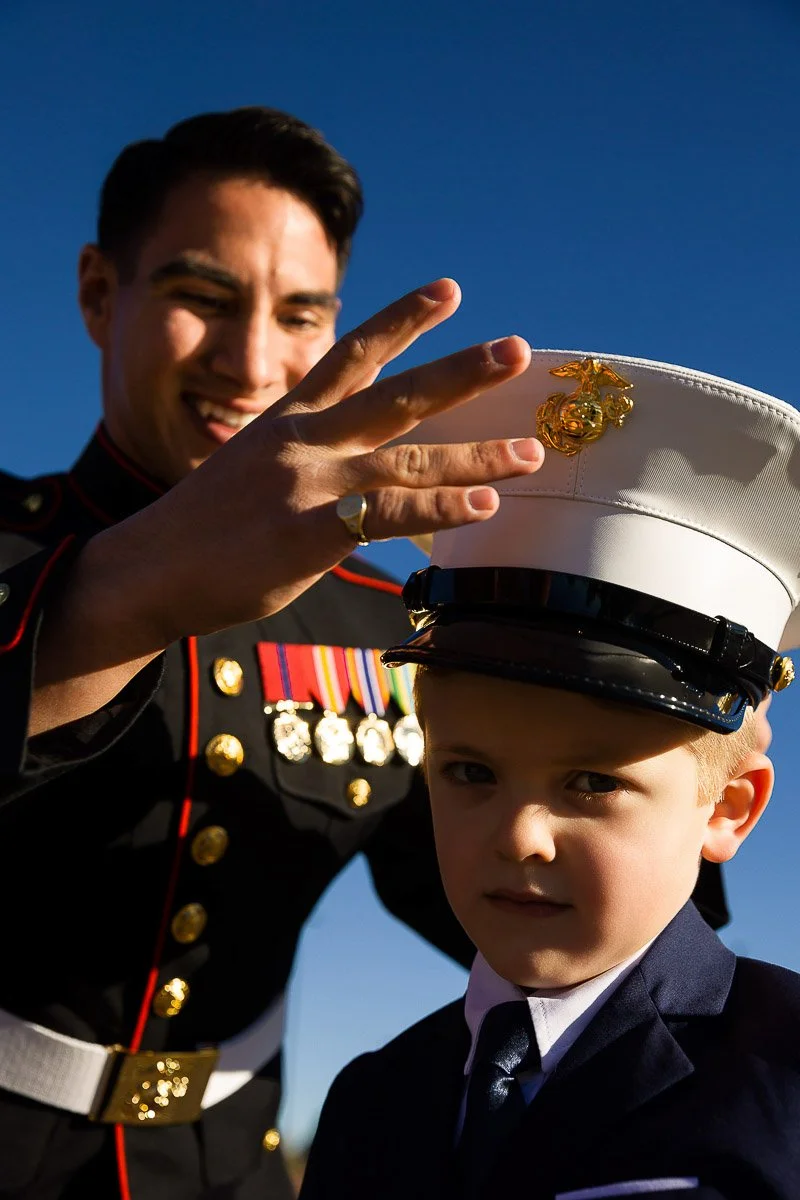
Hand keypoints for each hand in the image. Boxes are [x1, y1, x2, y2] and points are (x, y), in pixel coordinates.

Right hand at [87, 279, 542, 641]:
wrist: (150, 566)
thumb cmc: (204, 527)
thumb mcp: (251, 469)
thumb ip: (305, 460)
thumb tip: (351, 476)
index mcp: (289, 418)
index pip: (354, 354)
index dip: (405, 319)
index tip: (450, 290)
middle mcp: (306, 439)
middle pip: (397, 394)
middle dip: (462, 370)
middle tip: (517, 349)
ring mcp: (311, 483)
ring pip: (408, 459)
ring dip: (476, 455)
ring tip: (529, 452)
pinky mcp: (311, 532)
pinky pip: (391, 518)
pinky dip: (441, 510)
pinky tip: (485, 507)